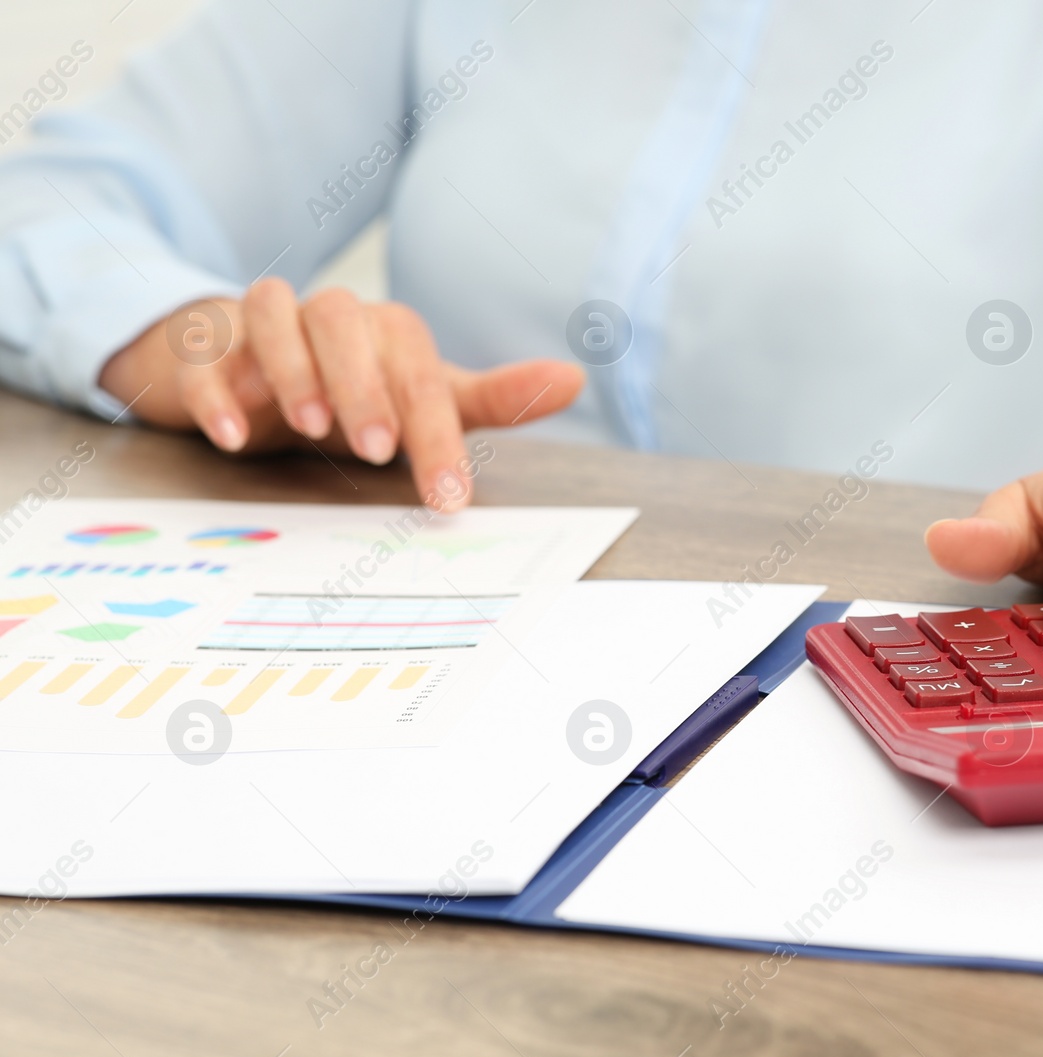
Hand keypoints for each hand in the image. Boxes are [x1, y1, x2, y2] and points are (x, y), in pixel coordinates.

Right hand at [98, 280, 584, 509]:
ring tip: (311, 428)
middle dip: (364, 384)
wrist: (252, 369)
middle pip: (344, 320)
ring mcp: (262, 326)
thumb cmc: (354, 391)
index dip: (437, 433)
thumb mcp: (424, 400)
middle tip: (378, 451)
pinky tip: (231, 436)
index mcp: (386, 332)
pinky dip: (215, 388)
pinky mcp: (207, 348)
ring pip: (273, 311)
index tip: (448, 498)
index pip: (418, 370)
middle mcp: (327, 316)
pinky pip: (205, 353)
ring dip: (292, 366)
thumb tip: (577, 377)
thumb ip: (492, 398)